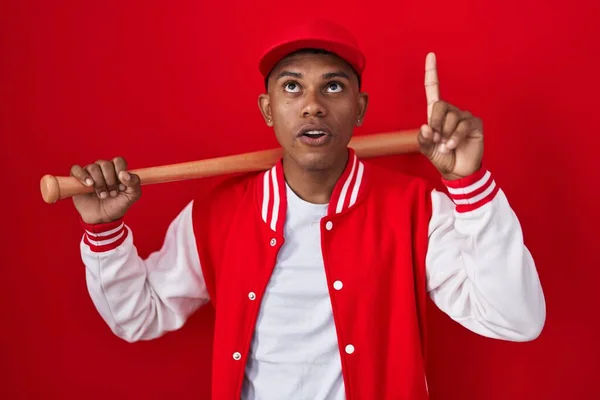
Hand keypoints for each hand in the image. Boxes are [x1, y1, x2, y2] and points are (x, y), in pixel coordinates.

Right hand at [70, 157, 140, 223]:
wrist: (103, 218)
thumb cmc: (117, 205)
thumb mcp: (132, 196)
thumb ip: (134, 183)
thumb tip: (124, 174)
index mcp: (117, 170)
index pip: (118, 161)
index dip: (120, 172)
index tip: (121, 186)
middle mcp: (103, 168)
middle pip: (105, 164)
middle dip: (110, 181)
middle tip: (112, 194)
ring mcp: (90, 172)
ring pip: (93, 168)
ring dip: (99, 183)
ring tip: (103, 195)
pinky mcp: (77, 178)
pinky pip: (76, 169)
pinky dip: (82, 176)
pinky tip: (89, 185)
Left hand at [418, 52, 483, 179]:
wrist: (458, 171)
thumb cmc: (442, 158)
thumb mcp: (427, 150)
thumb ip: (423, 139)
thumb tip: (425, 127)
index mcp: (437, 115)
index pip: (433, 90)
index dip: (431, 73)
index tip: (430, 55)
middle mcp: (451, 112)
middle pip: (440, 106)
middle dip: (435, 123)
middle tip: (435, 138)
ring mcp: (464, 117)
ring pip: (451, 118)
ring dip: (445, 135)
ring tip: (446, 146)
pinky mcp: (475, 124)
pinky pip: (463, 125)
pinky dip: (455, 137)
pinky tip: (452, 145)